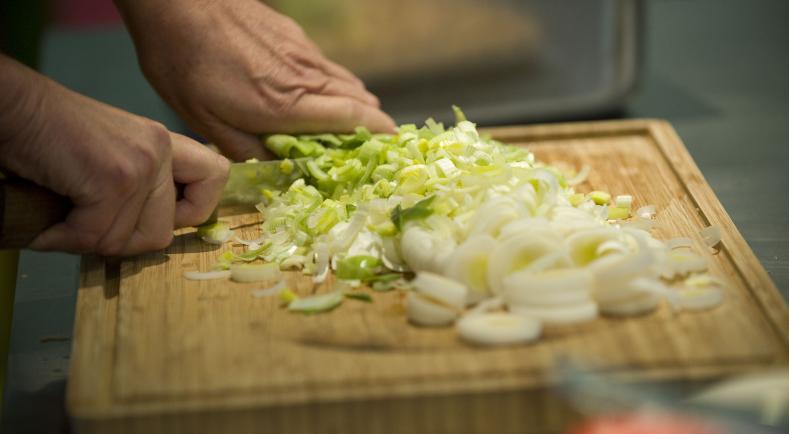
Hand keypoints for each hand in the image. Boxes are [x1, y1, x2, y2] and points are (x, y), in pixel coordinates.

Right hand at [0, 56, 229, 255]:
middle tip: (87, 226)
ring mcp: (140, 164)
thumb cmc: (49, 135)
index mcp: (164, 142)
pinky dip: (65, 240)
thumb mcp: (112, 154)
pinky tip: (49, 225)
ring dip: (88, 241)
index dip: (193, 210)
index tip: (160, 216)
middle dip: (121, 241)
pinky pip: (96, 237)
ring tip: (63, 218)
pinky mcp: (112, 179)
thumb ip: (141, 186)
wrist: (10, 107)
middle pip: (163, 232)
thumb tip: (152, 238)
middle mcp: (159, 150)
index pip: (215, 177)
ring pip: (128, 241)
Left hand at [117, 0, 395, 160]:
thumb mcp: (205, 121)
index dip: (379, 134)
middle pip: (360, 100)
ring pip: (347, 81)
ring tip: (356, 124)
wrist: (177, 2)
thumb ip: (248, 149)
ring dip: (358, 104)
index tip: (392, 149)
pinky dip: (338, 86)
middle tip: (375, 145)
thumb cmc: (184, 63)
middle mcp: (304, 77)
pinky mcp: (294, 38)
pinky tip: (323, 94)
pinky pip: (328, 67)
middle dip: (374, 124)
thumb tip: (280, 164)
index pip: (353, 118)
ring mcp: (302, 53)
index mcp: (285, 105)